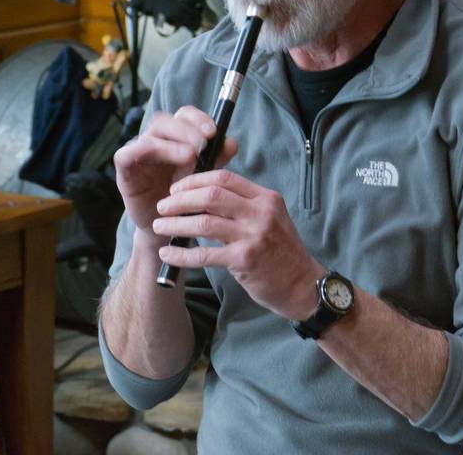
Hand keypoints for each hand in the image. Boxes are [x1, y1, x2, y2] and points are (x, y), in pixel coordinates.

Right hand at [112, 106, 237, 244]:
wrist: (170, 227)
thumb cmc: (187, 198)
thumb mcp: (205, 176)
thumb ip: (217, 158)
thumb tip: (231, 143)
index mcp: (176, 138)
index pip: (184, 116)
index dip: (198, 118)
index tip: (213, 131)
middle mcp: (156, 142)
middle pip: (166, 121)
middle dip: (186, 129)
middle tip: (204, 141)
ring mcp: (138, 155)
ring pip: (150, 136)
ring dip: (171, 143)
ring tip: (190, 155)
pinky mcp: (125, 171)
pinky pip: (124, 155)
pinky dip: (138, 150)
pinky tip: (155, 155)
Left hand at [151, 169, 324, 319]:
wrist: (303, 285)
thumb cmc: (281, 252)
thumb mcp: (270, 218)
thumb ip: (244, 205)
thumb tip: (204, 195)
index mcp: (266, 198)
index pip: (225, 177)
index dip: (196, 180)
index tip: (177, 187)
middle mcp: (261, 213)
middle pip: (211, 195)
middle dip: (180, 199)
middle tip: (162, 205)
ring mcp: (253, 236)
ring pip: (204, 222)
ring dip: (176, 223)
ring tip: (159, 226)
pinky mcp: (245, 260)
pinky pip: (204, 254)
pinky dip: (181, 253)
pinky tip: (168, 253)